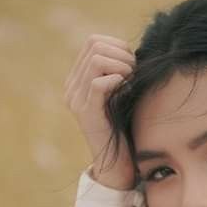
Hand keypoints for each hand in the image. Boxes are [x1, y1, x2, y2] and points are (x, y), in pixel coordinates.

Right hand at [64, 34, 136, 189]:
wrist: (117, 164)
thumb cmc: (125, 128)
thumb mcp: (121, 94)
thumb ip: (118, 72)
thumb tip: (130, 51)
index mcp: (78, 80)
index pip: (93, 42)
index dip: (118, 46)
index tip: (133, 65)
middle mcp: (72, 87)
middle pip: (94, 45)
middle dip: (121, 55)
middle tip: (134, 74)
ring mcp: (76, 100)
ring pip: (96, 60)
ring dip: (122, 67)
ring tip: (131, 82)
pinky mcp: (86, 114)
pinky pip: (99, 84)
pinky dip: (117, 81)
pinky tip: (126, 91)